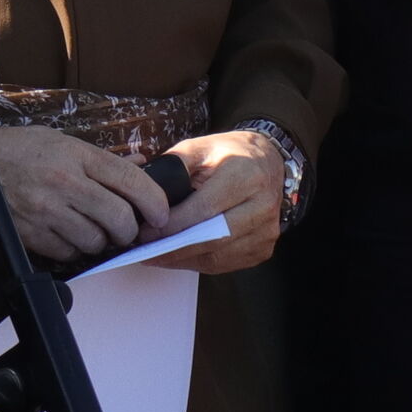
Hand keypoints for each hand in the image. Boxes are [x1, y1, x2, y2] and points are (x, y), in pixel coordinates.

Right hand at [0, 124, 166, 264]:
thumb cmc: (11, 150)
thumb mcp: (58, 142)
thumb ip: (101, 158)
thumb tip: (139, 165)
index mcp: (76, 155)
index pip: (132, 182)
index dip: (155, 203)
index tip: (159, 215)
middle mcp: (64, 182)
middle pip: (120, 219)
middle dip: (129, 230)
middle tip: (124, 228)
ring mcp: (46, 211)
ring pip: (96, 241)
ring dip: (99, 240)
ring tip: (87, 227)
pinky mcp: (30, 235)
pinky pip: (69, 253)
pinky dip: (73, 249)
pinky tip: (64, 234)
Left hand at [151, 128, 290, 274]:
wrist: (267, 161)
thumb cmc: (228, 154)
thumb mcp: (198, 147)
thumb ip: (174, 167)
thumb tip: (147, 196)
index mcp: (246, 175)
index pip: (205, 209)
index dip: (173, 225)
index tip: (146, 233)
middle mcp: (262, 205)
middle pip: (213, 238)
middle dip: (174, 248)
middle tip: (144, 251)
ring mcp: (267, 230)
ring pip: (218, 257)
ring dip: (183, 260)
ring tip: (155, 256)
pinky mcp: (264, 248)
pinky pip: (226, 264)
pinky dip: (198, 263)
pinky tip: (177, 258)